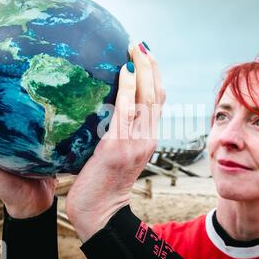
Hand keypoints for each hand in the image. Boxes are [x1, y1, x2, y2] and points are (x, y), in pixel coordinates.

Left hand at [65, 43, 165, 241]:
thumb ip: (119, 132)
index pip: (157, 102)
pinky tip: (124, 70)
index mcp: (148, 139)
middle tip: (140, 44)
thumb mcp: (116, 154)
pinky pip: (127, 112)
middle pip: (157, 95)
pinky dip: (129, 89)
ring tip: (135, 49)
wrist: (101, 214)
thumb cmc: (103, 184)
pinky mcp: (119, 147)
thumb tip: (107, 110)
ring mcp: (136, 143)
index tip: (147, 55)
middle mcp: (147, 138)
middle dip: (152, 66)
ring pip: (148, 99)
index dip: (155, 77)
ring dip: (143, 70)